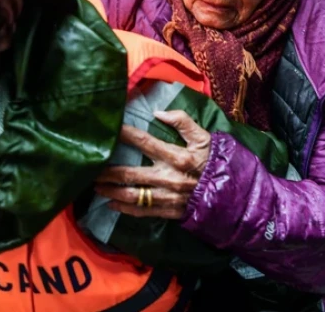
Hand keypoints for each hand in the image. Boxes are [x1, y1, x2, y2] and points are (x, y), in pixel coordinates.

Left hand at [94, 110, 210, 219]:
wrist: (234, 194)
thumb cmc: (217, 162)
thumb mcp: (205, 137)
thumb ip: (183, 122)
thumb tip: (159, 113)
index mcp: (178, 156)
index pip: (145, 142)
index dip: (125, 134)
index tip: (110, 129)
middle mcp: (169, 177)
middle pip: (130, 173)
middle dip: (108, 171)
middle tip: (90, 168)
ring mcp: (168, 197)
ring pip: (132, 195)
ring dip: (112, 191)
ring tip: (96, 187)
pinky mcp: (170, 212)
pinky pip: (143, 212)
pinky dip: (125, 210)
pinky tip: (111, 205)